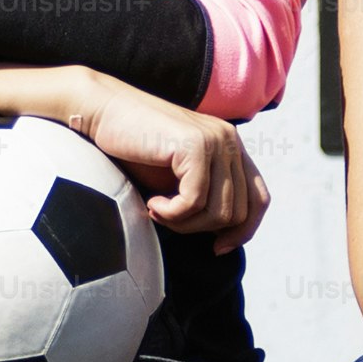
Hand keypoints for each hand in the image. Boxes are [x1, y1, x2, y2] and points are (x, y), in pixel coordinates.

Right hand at [36, 69, 265, 250]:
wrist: (103, 113)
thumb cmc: (134, 149)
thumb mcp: (178, 178)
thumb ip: (205, 195)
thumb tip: (224, 238)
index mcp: (231, 148)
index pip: (259, 199)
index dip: (244, 231)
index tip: (217, 248)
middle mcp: (230, 141)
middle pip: (239, 212)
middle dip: (201, 229)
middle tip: (168, 218)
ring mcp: (216, 141)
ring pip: (219, 212)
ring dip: (184, 223)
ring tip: (157, 209)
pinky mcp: (195, 145)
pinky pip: (194, 201)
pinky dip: (171, 213)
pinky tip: (151, 203)